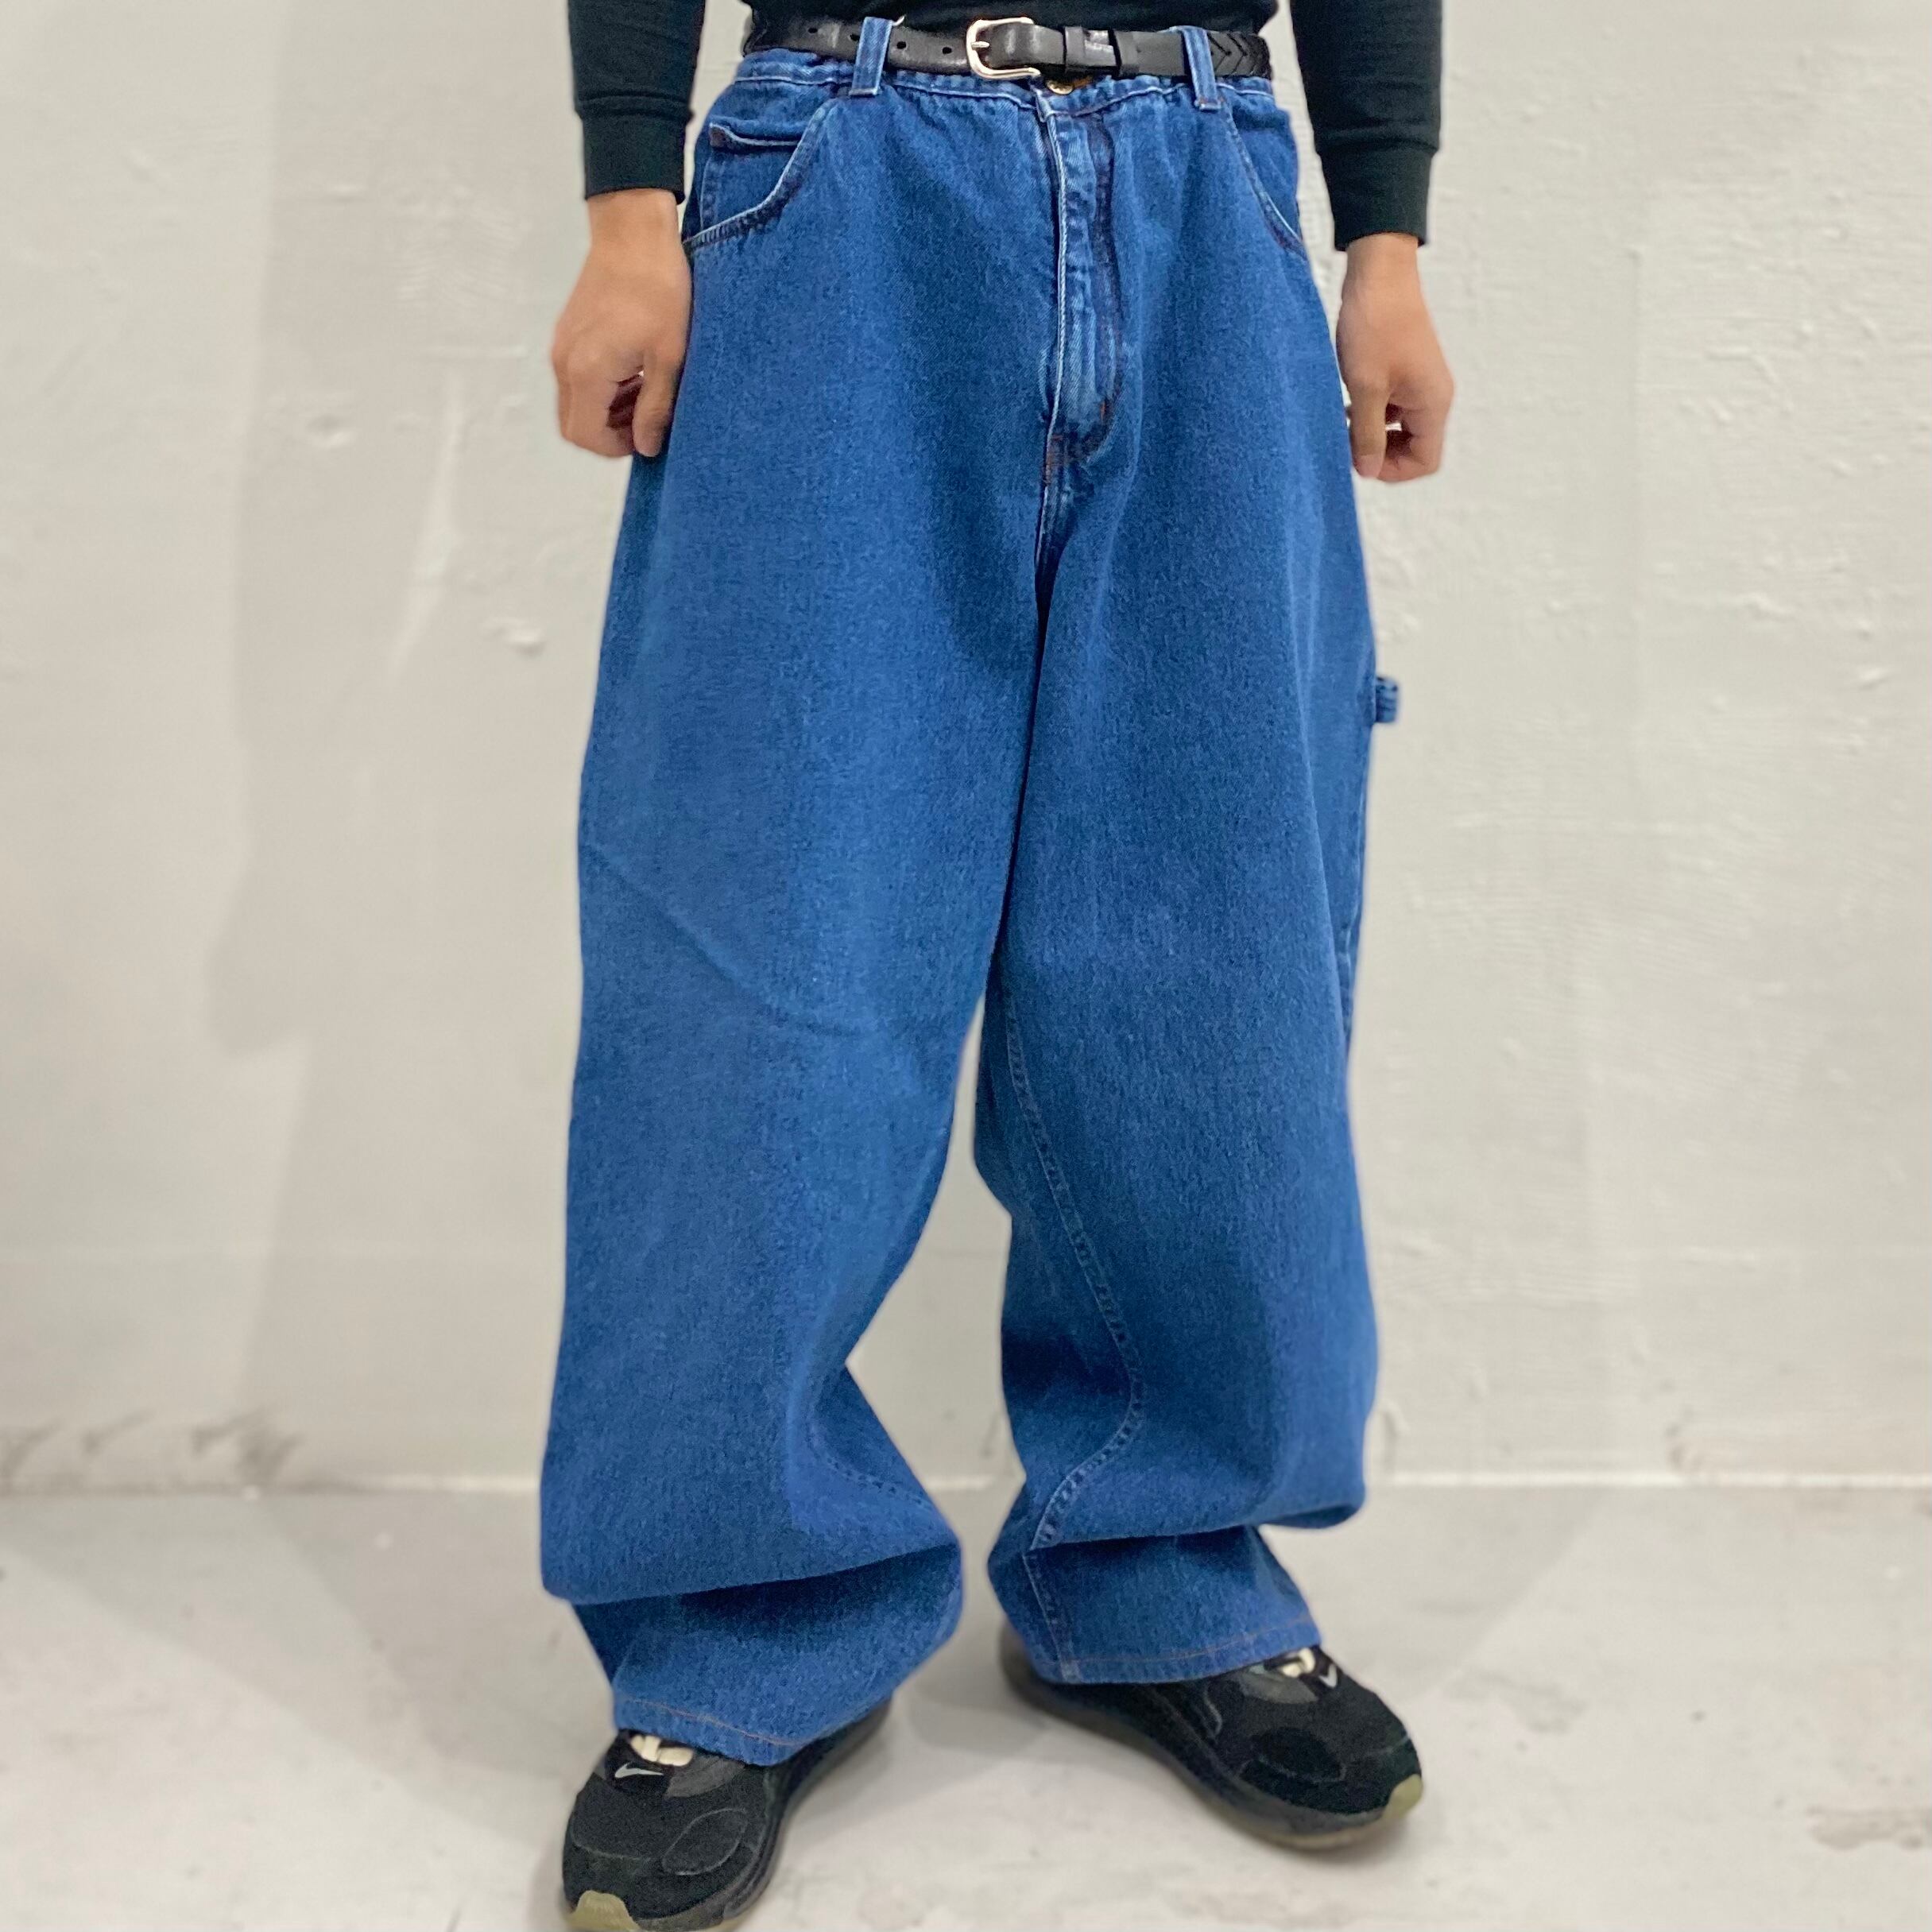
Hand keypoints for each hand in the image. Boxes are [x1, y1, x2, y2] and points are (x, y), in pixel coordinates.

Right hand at [552, 189, 690, 457]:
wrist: (633, 232)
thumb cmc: (658, 289)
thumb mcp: (669, 356)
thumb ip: (655, 408)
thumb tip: (646, 447)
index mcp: (587, 372)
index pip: (585, 436)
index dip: (616, 448)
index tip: (647, 435)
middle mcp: (564, 362)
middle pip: (575, 424)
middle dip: (610, 431)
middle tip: (648, 415)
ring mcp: (562, 345)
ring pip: (576, 402)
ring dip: (608, 409)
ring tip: (646, 390)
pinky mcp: (568, 332)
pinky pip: (577, 377)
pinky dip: (602, 386)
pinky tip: (634, 369)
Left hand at [1334, 233, 1453, 482]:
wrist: (1378, 271)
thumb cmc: (1374, 324)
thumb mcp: (1365, 387)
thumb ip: (1367, 435)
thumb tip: (1367, 471)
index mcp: (1433, 403)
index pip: (1425, 461)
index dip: (1392, 470)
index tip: (1358, 458)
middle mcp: (1434, 395)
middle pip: (1415, 448)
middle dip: (1381, 453)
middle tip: (1346, 443)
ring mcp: (1420, 382)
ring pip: (1400, 428)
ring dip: (1371, 432)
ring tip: (1343, 419)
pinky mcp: (1405, 370)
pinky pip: (1392, 407)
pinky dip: (1371, 412)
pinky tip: (1347, 401)